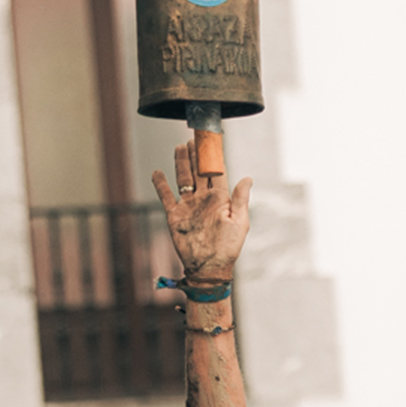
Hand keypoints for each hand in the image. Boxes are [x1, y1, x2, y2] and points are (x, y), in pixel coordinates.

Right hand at [150, 138, 252, 284]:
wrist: (209, 268)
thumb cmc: (228, 248)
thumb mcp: (240, 222)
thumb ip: (241, 199)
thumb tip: (247, 178)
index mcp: (220, 199)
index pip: (216, 172)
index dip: (213, 156)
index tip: (211, 140)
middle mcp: (203, 199)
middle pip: (198, 171)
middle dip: (196, 154)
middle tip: (192, 138)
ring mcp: (188, 206)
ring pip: (183, 178)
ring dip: (181, 163)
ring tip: (180, 147)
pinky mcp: (175, 215)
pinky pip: (166, 196)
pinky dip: (161, 184)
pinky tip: (158, 172)